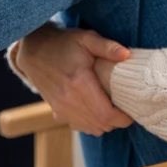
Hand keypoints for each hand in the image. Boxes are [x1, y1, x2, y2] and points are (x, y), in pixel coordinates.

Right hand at [15, 24, 133, 136]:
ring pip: (91, 129)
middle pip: (101, 124)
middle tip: (125, 108)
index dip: (123, 118)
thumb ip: (107, 47)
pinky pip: (79, 127)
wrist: (34, 51)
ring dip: (104, 124)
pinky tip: (94, 110)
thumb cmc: (62, 43)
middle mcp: (69, 100)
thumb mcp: (86, 38)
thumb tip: (127, 55)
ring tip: (111, 109)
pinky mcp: (57, 111)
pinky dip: (90, 124)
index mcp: (79, 82)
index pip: (106, 114)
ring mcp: (61, 108)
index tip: (131, 111)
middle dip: (117, 121)